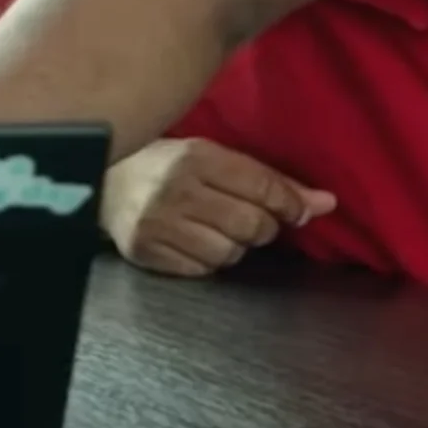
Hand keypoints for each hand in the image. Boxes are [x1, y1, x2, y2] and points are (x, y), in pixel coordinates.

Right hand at [99, 136, 333, 277]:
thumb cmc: (167, 165)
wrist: (100, 181)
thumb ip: (270, 180)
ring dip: (234, 246)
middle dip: (262, 227)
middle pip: (252, 226)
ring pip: (229, 254)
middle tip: (250, 219)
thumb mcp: (215, 157)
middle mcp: (176, 191)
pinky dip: (209, 259)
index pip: (263, 188)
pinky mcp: (146, 252)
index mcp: (196, 157)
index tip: (296, 212)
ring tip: (217, 229)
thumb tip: (327, 204)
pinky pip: (203, 270)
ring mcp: (158, 225)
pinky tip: (196, 242)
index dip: (291, 205)